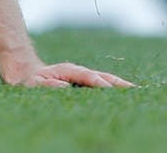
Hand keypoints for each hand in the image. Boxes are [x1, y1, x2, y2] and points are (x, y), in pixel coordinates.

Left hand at [12, 62, 134, 88]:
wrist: (30, 74)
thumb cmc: (32, 81)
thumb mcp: (34, 83)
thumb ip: (47, 85)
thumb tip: (63, 87)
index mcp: (67, 70)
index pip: (85, 75)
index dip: (96, 81)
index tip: (106, 87)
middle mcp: (79, 72)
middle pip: (101, 76)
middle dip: (116, 82)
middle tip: (132, 89)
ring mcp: (85, 77)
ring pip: (105, 79)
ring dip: (119, 86)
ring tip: (136, 92)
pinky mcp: (87, 83)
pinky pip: (103, 85)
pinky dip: (115, 89)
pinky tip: (126, 96)